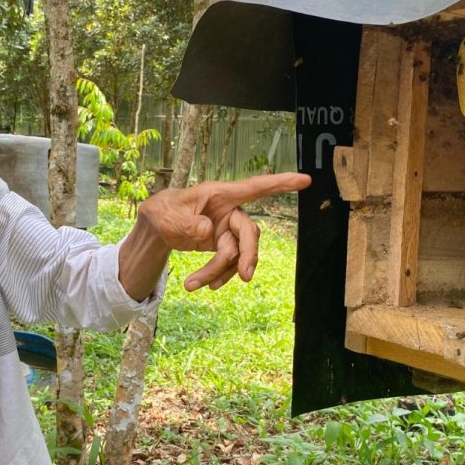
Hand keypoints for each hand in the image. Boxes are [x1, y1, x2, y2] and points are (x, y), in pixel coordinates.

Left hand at [134, 172, 310, 291]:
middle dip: (248, 254)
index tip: (306, 180)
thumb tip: (208, 230)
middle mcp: (230, 212)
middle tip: (244, 276)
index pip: (255, 187)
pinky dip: (217, 276)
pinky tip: (204, 285)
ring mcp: (228, 230)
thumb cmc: (164, 212)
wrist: (158, 229)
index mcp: (220, 194)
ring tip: (192, 285)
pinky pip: (229, 264)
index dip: (280, 184)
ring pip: (237, 254)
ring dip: (219, 272)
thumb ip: (188, 222)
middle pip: (250, 232)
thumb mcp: (169, 216)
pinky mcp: (224, 246)